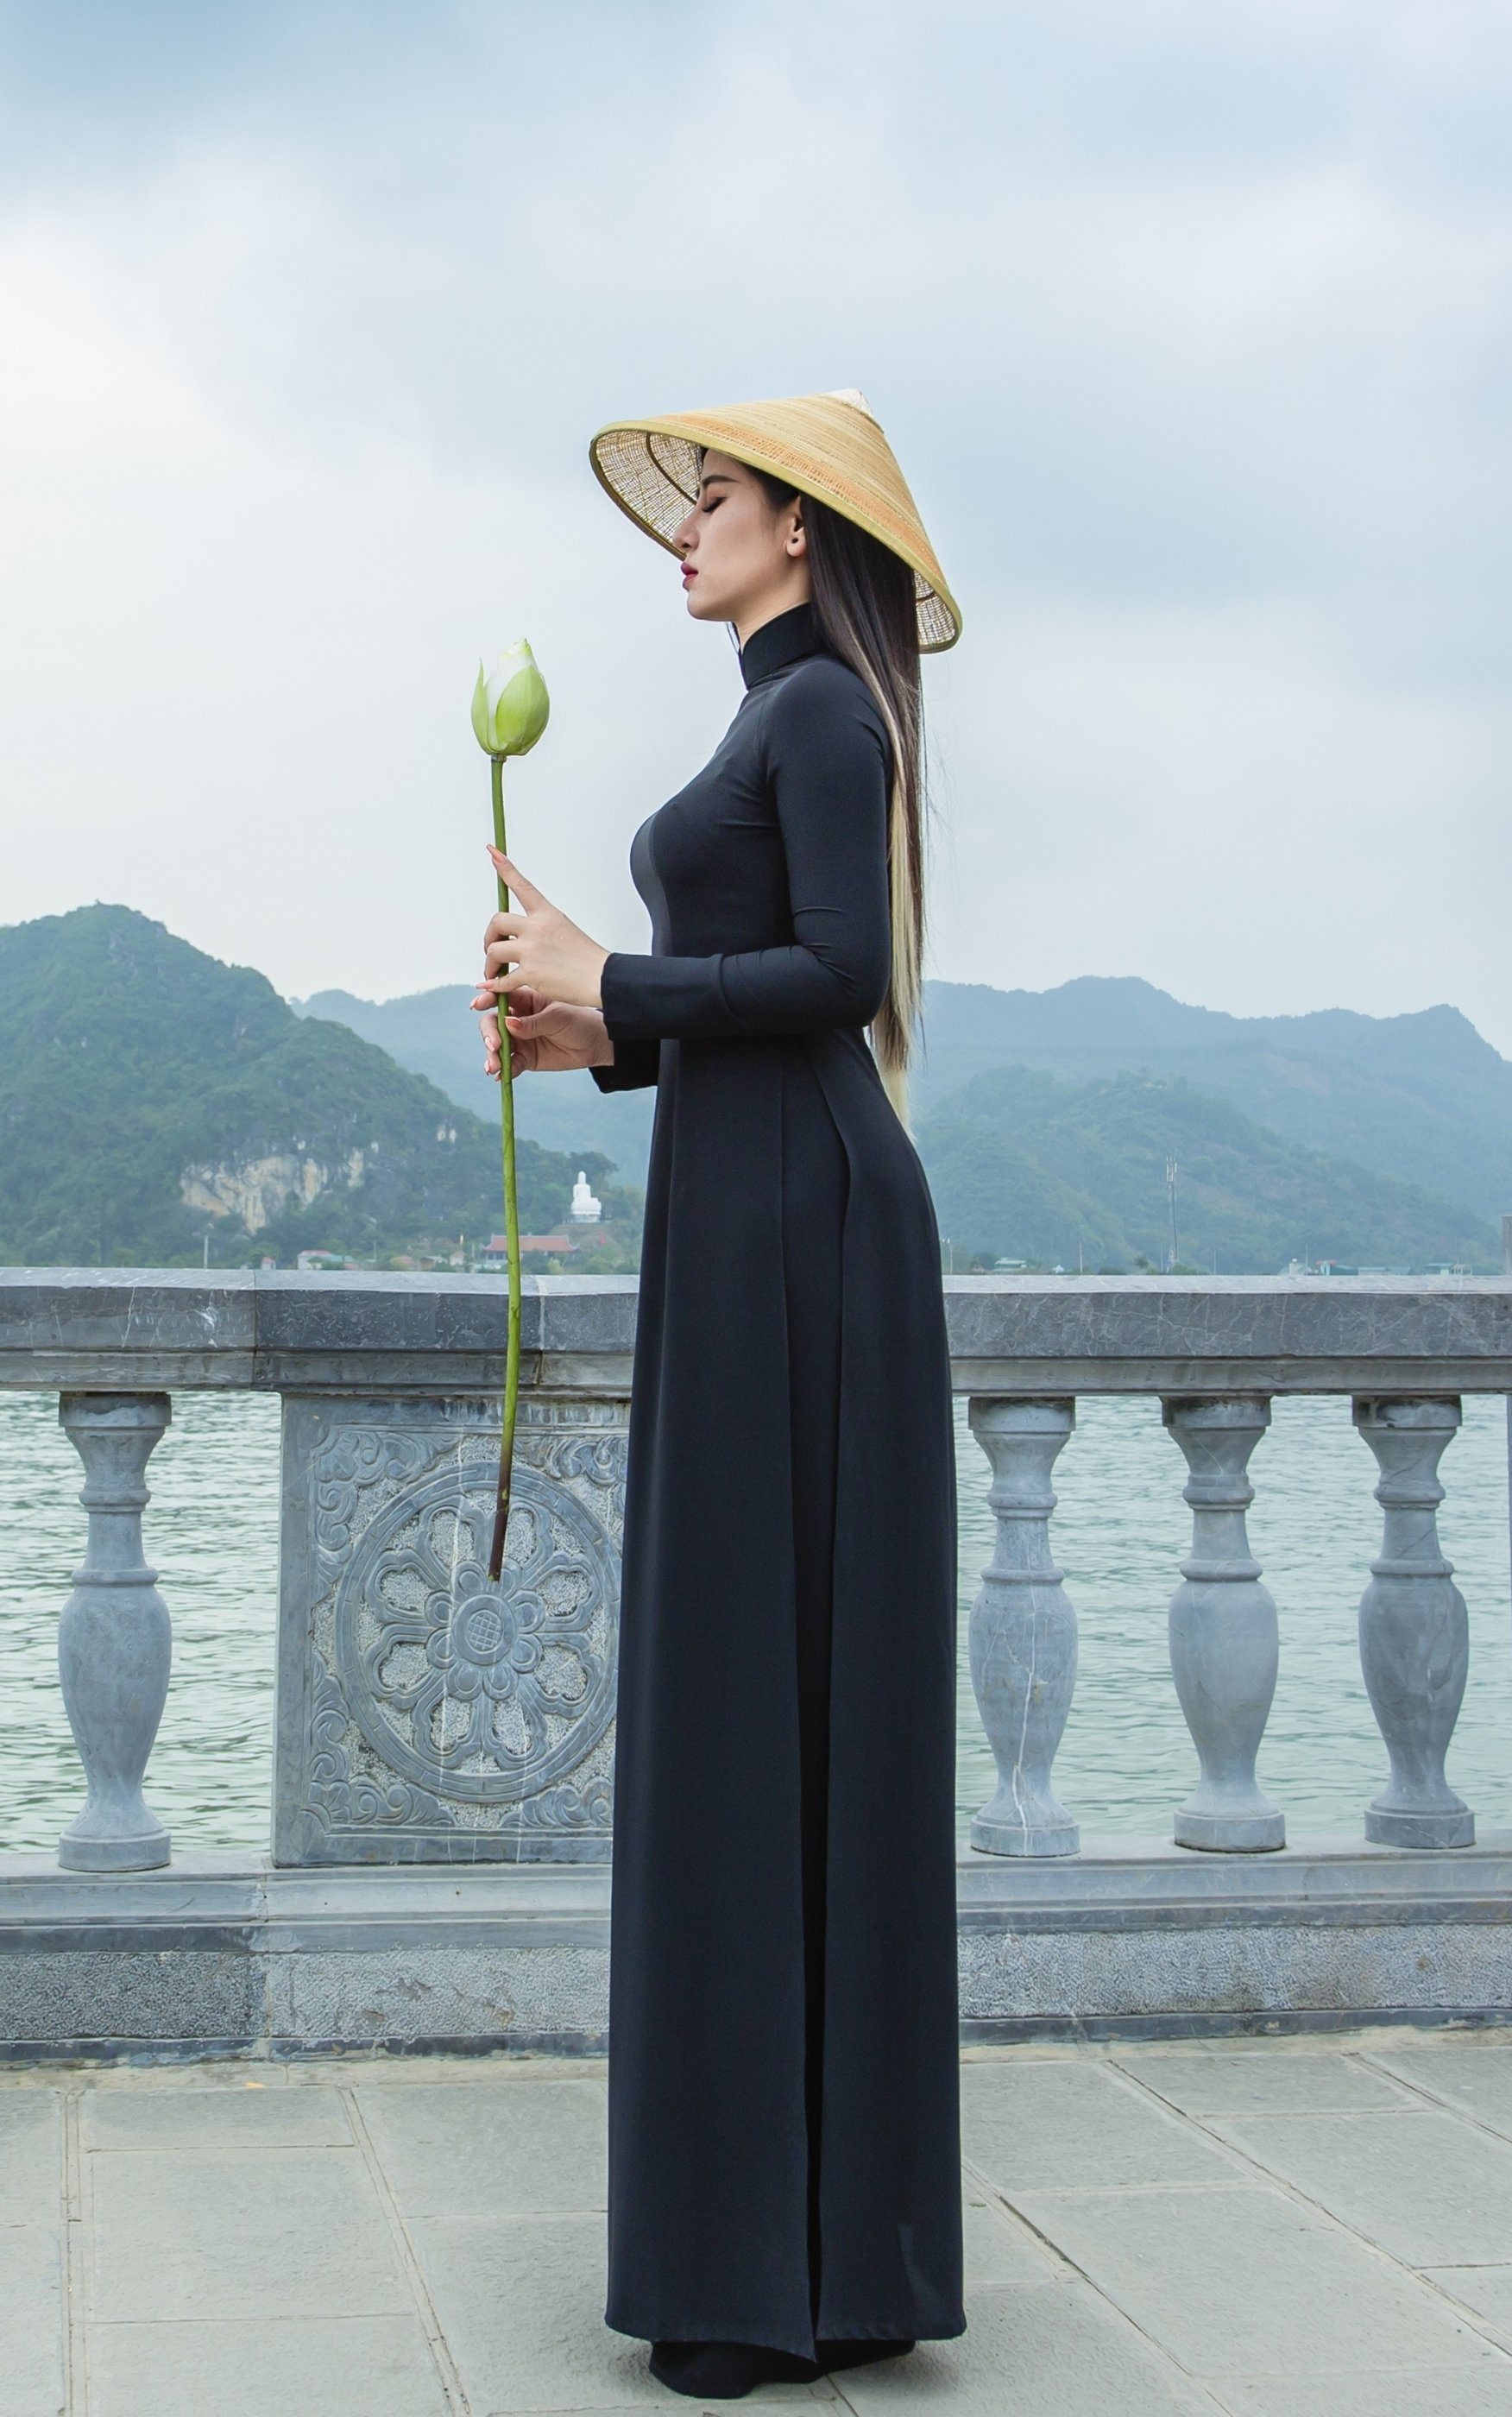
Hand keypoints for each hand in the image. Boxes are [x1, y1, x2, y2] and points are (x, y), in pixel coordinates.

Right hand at [477, 985, 614, 1080]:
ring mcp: (520, 1039)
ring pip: (497, 1045)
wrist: (595, 1044)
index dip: (487, 999)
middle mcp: (518, 1018)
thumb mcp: (557, 1017)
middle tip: (494, 1044)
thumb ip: (532, 1023)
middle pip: (492, 1023)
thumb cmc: (579, 1021)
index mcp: (526, 999)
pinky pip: (510, 1063)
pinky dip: (504, 1070)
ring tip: (494, 1065)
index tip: (477, 1004)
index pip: (501, 996)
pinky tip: (500, 1075)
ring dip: (492, 1054)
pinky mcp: (525, 1058)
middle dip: (489, 1033)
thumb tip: (507, 1024)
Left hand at [479, 849, 609, 1007]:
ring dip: (489, 964)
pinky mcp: (530, 973)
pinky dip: (496, 985)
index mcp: (547, 915)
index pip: (522, 886)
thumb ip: (542, 929)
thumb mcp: (566, 930)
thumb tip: (524, 937)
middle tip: (491, 949)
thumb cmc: (588, 959)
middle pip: (496, 921)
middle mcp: (537, 928)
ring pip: (494, 951)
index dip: (505, 868)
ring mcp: (532, 950)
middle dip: (488, 936)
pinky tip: (495, 987)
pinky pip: (502, 979)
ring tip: (494, 973)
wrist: (602, 978)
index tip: (493, 852)